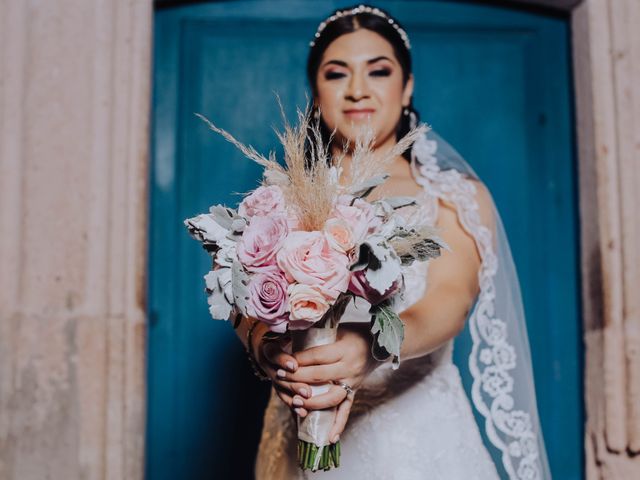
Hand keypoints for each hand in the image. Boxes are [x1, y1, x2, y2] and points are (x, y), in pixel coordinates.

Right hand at [251, 324, 312, 416]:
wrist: (272, 346)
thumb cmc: (288, 334)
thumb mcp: (291, 329)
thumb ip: (299, 327)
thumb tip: (316, 321)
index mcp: (268, 345)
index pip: (272, 353)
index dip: (282, 360)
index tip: (293, 365)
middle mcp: (267, 362)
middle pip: (278, 376)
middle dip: (293, 384)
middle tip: (307, 390)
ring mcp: (272, 375)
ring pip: (281, 388)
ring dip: (293, 396)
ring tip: (306, 401)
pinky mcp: (278, 385)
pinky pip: (284, 397)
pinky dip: (293, 405)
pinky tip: (302, 412)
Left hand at [277, 323, 378, 442]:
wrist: (380, 345)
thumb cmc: (355, 334)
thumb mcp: (338, 330)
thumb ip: (318, 337)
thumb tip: (292, 338)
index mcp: (343, 350)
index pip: (317, 357)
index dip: (299, 360)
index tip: (284, 362)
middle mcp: (348, 368)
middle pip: (319, 376)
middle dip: (297, 378)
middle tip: (280, 377)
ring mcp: (352, 382)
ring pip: (331, 397)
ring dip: (312, 402)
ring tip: (295, 402)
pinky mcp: (355, 392)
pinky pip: (346, 410)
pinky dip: (338, 425)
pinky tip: (329, 438)